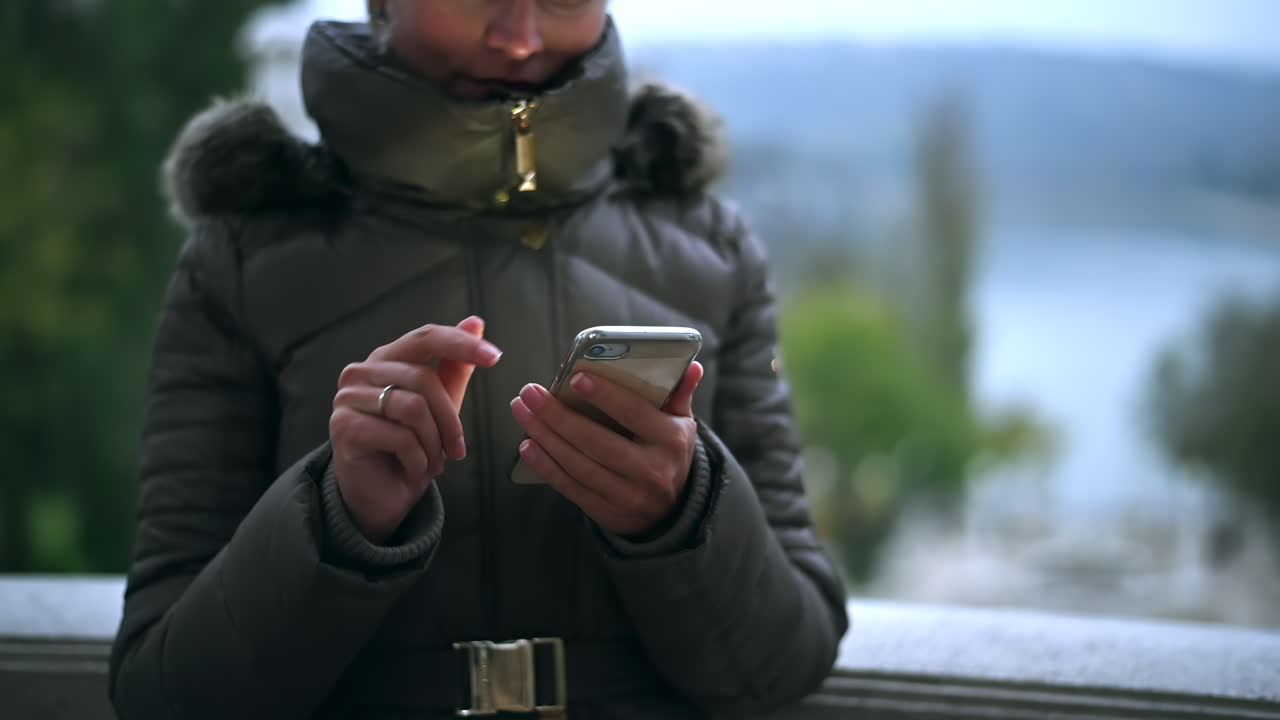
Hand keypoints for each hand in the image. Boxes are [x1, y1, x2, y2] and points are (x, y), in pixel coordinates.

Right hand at [330, 317, 501, 542]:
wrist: (380, 493)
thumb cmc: (410, 445)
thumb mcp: (440, 404)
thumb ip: (454, 366)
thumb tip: (475, 322)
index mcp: (387, 358)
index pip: (426, 337)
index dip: (461, 344)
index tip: (495, 357)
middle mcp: (361, 372)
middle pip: (423, 378)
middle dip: (450, 419)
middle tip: (458, 450)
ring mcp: (348, 398)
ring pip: (413, 408)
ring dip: (434, 444)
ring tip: (435, 462)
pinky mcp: (343, 428)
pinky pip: (399, 437)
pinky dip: (418, 459)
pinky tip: (415, 470)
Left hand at [511, 362, 704, 535]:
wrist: (672, 510)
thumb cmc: (668, 452)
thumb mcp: (681, 423)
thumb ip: (680, 393)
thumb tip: (691, 364)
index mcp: (671, 440)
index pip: (634, 413)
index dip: (604, 396)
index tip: (575, 377)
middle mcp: (651, 470)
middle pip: (597, 441)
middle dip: (558, 416)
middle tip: (529, 392)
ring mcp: (628, 495)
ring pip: (579, 465)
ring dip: (545, 437)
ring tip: (522, 412)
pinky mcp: (607, 512)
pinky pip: (571, 487)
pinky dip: (546, 466)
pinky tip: (527, 445)